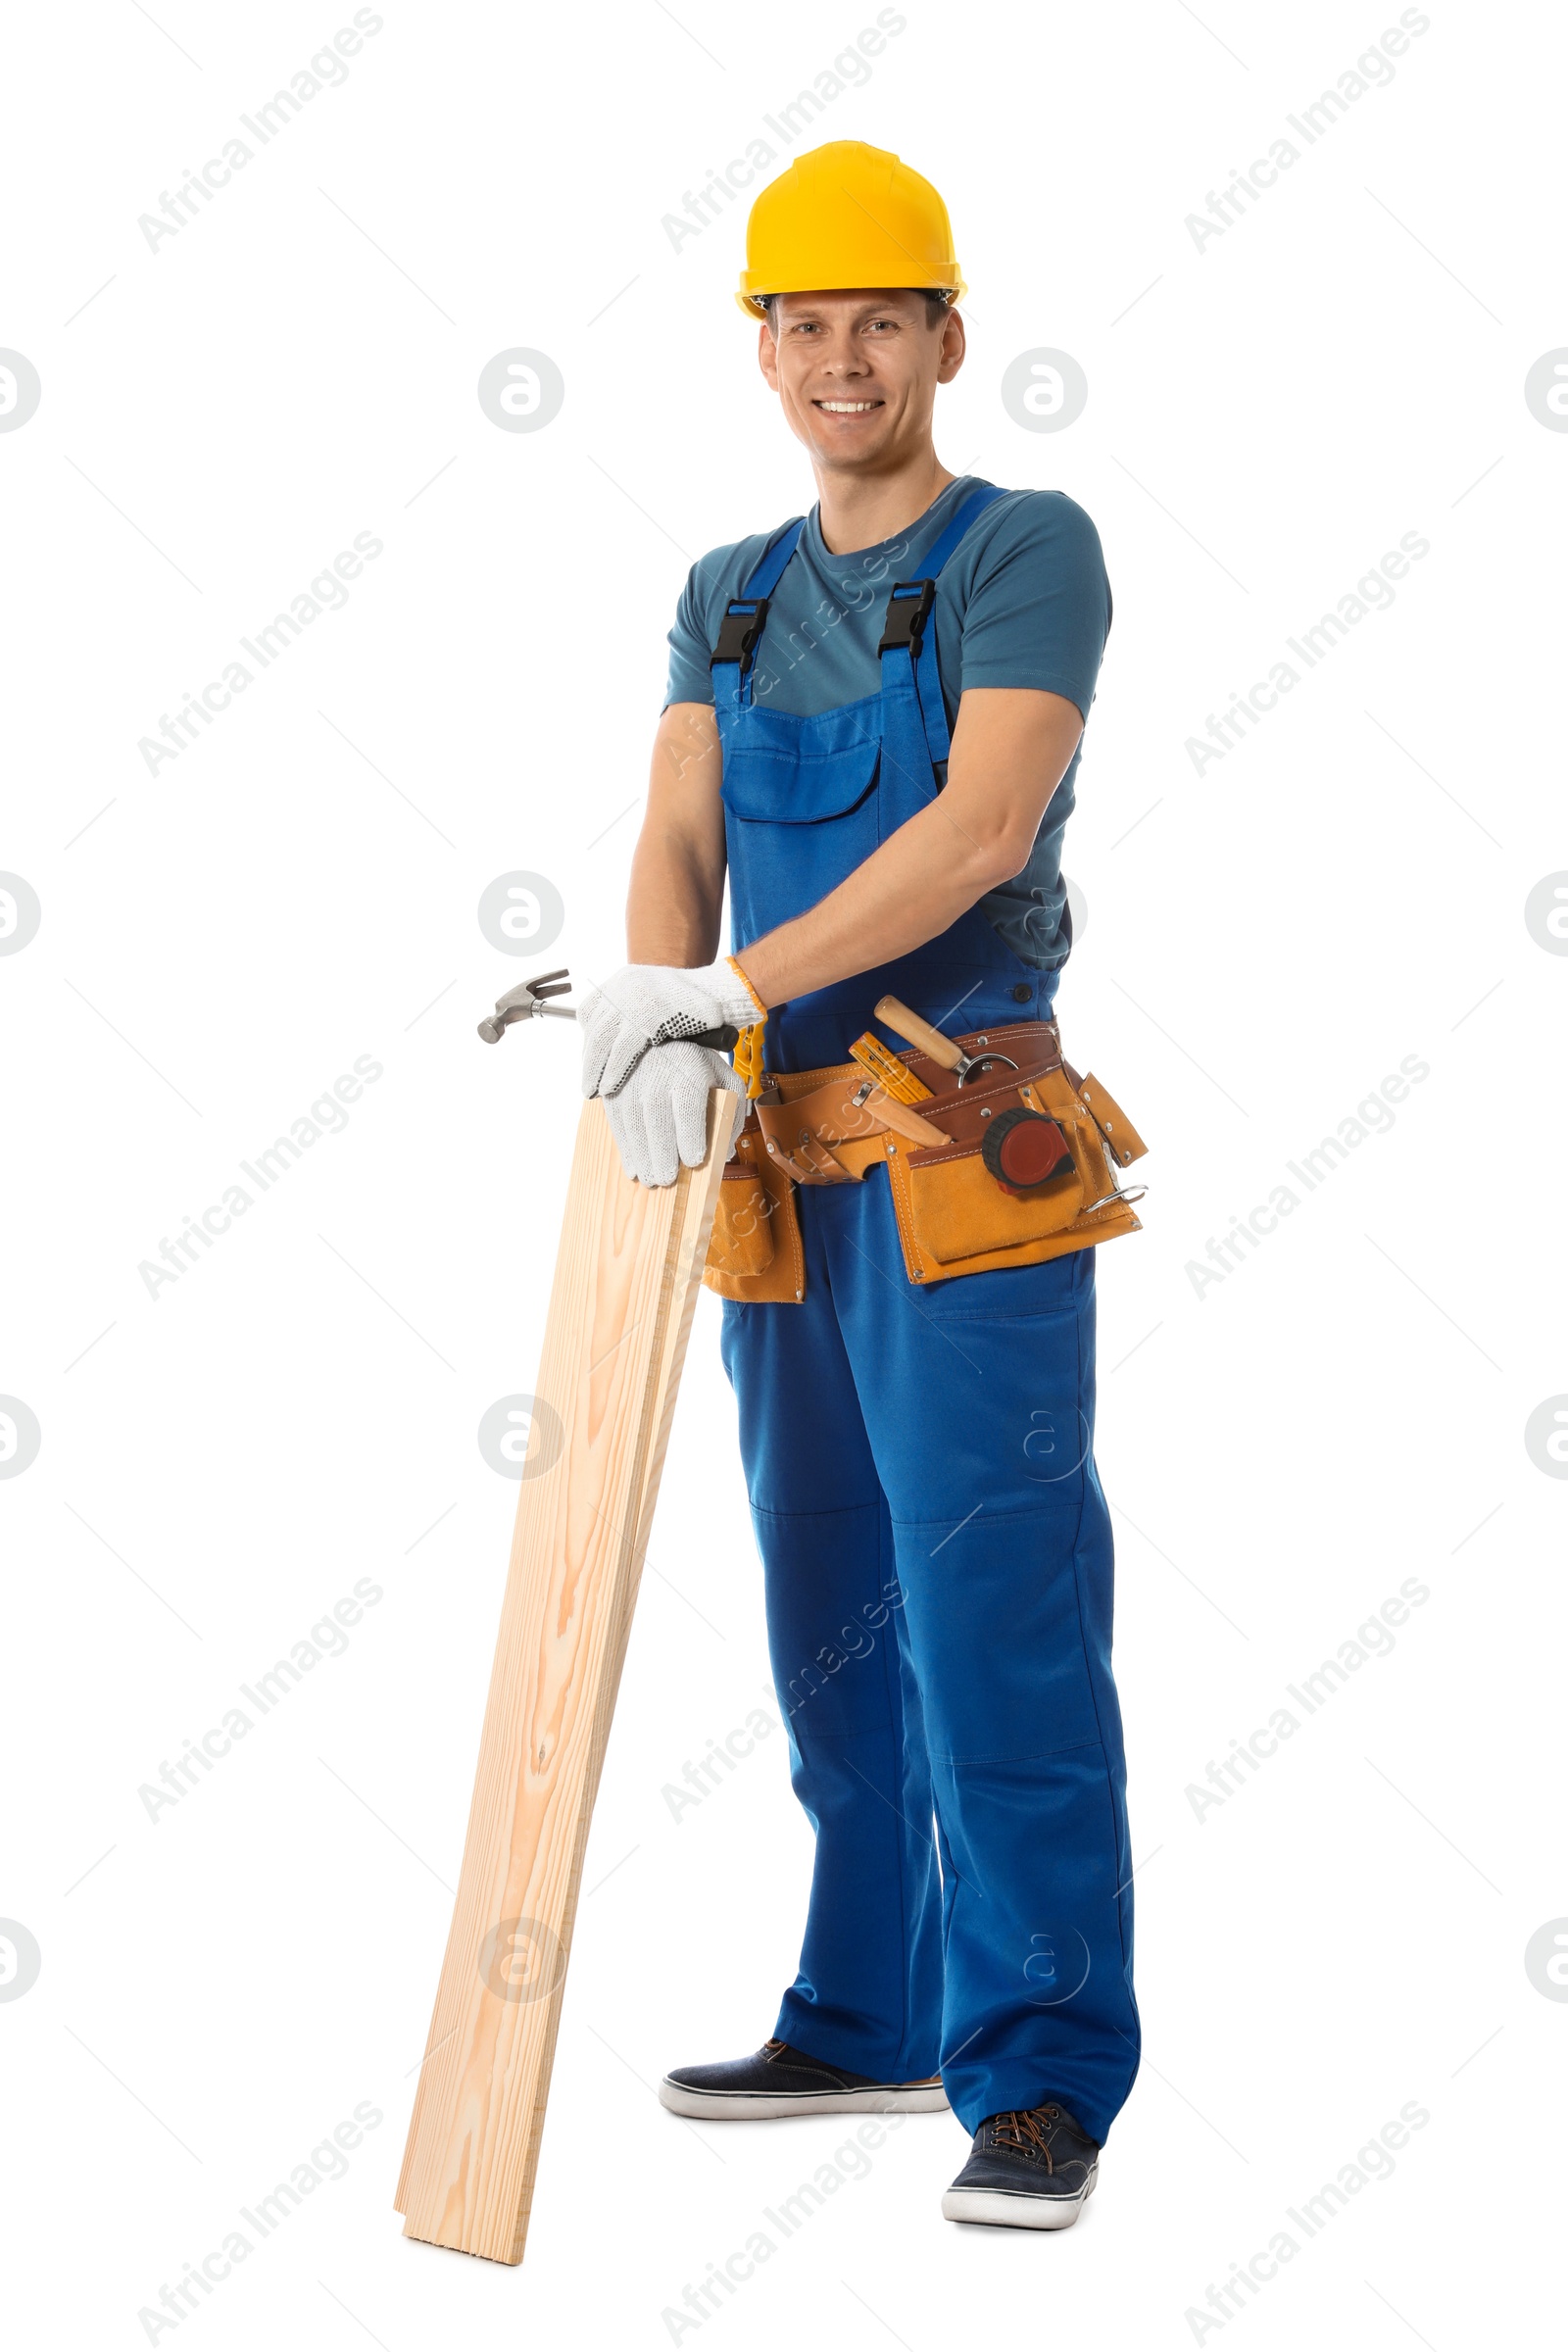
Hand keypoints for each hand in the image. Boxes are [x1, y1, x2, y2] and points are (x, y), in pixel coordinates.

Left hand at [579, 960, 761, 1100]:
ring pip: (602, 1040)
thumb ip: (634, 1017)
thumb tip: (614, 1044)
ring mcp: (635, 997)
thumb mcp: (656, 1003)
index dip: (587, 1042)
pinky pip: (623, 1049)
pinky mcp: (649, 1014)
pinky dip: (614, 1070)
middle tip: (586, 1085)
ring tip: (593, 1092)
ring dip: (595, 1070)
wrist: (723, 992)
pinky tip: (609, 1088)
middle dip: (588, 1061)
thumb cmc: (694, 1006)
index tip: (590, 1064)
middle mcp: (625, 984)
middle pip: (594, 1028)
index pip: (590, 1012)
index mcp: (624, 980)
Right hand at [599, 1040, 746, 1186]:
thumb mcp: (722, 1076)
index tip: (693, 1161)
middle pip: (658, 1124)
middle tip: (667, 1179)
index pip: (688, 1110)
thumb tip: (726, 1153)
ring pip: (634, 1128)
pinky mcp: (613, 1092)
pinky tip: (634, 1167)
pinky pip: (618, 1126)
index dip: (690, 1138)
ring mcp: (631, 1084)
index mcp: (688, 1072)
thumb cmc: (694, 1062)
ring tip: (651, 1179)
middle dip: (662, 1157)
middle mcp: (656, 1077)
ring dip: (642, 1158)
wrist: (653, 1033)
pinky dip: (625, 1150)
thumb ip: (731, 1111)